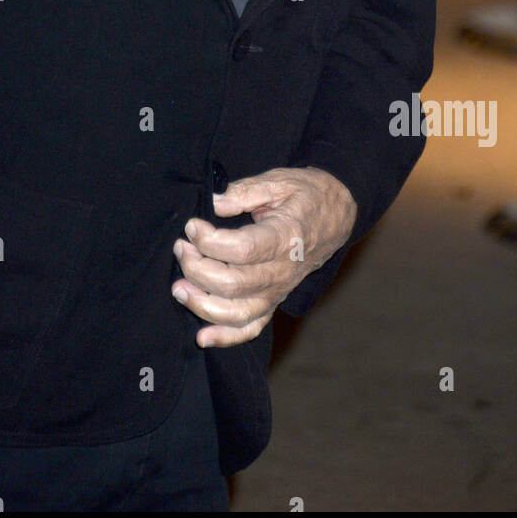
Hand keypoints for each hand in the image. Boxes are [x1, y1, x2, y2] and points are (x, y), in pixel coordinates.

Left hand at [171, 166, 356, 347]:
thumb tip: (214, 202)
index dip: (210, 241)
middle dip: (197, 268)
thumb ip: (244, 191)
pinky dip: (226, 337)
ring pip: (237, 313)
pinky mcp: (274, 301)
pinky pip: (251, 328)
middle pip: (233, 284)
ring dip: (202, 304)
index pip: (242, 250)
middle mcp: (283, 271)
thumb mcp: (278, 181)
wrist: (337, 215)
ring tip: (179, 287)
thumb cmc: (306, 194)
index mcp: (286, 237)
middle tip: (181, 247)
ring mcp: (278, 290)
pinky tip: (202, 337)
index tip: (192, 226)